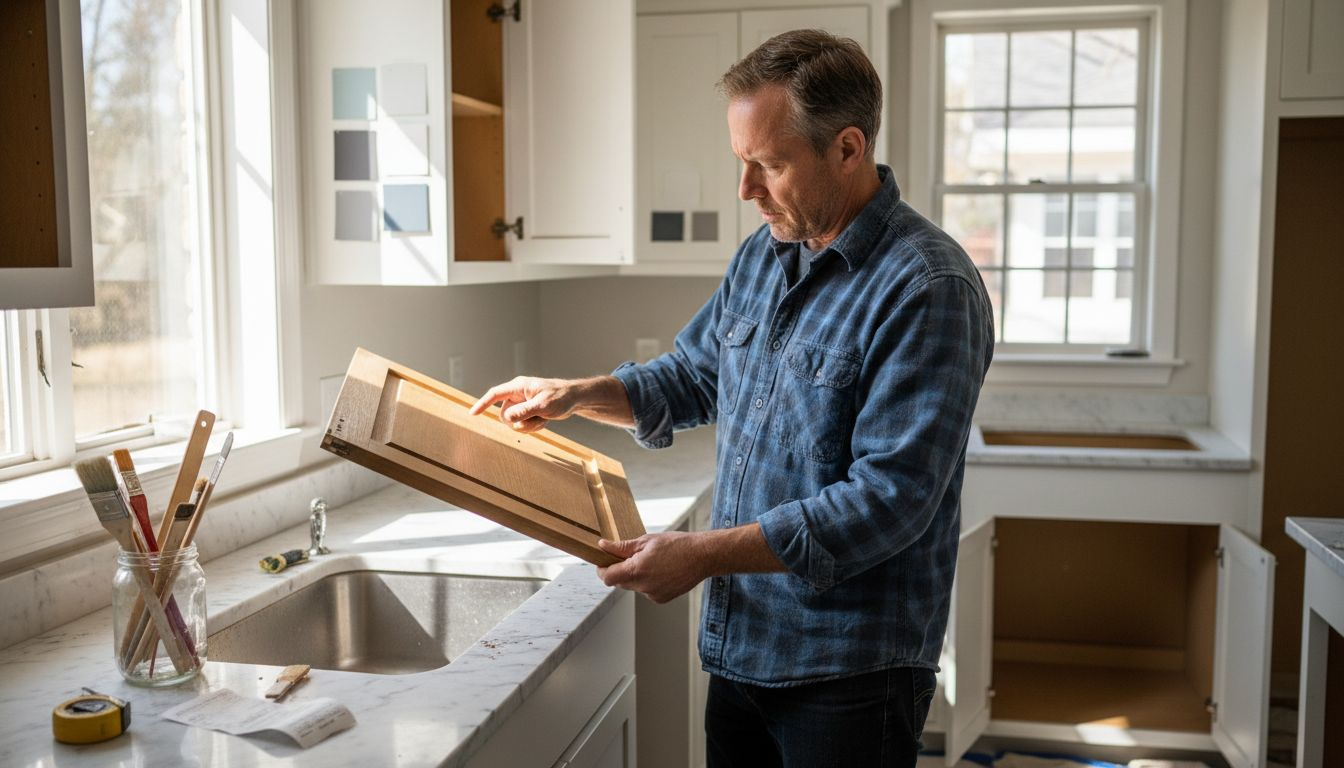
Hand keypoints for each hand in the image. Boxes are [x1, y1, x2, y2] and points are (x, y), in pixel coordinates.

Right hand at [469, 376, 584, 432]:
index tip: (472, 414)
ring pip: (514, 422)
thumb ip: (524, 411)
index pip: (495, 394)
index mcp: (519, 387)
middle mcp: (518, 394)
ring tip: (543, 419)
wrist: (574, 399)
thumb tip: (506, 418)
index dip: (482, 403)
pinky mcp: (527, 411)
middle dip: (518, 423)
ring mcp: (522, 403)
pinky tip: (544, 420)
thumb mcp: (543, 405)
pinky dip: (533, 426)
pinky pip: (522, 424)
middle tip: (534, 420)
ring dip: (528, 425)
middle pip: (504, 414)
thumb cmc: (561, 397)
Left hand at [596, 532, 706, 603]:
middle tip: (629, 556)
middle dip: (620, 570)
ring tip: (651, 561)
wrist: (702, 556)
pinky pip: (646, 591)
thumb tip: (603, 546)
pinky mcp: (661, 599)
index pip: (607, 577)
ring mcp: (653, 595)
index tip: (603, 562)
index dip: (601, 570)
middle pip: (619, 582)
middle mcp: (643, 586)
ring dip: (635, 576)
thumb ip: (622, 547)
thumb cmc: (676, 545)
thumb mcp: (647, 541)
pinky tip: (661, 570)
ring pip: (633, 586)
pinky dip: (647, 581)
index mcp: (637, 570)